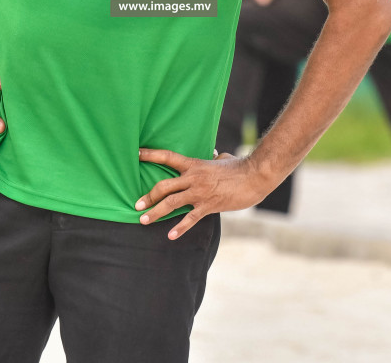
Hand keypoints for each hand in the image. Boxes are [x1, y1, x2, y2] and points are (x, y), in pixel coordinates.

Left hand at [134, 148, 270, 240]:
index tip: (136, 154)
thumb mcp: (223, 159)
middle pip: (164, 186)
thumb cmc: (239, 166)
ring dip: (156, 213)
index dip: (150, 155)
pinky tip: (171, 236)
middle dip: (148, 196)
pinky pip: (190, 218)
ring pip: (171, 203)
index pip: (167, 157)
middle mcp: (193, 177)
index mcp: (194, 164)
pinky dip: (180, 228)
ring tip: (144, 220)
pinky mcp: (208, 206)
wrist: (254, 176)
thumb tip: (215, 154)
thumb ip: (215, 158)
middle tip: (137, 205)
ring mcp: (199, 192)